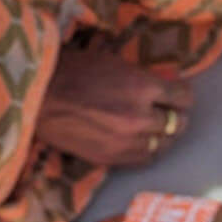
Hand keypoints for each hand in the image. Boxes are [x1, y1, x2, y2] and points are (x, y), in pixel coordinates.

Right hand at [34, 43, 193, 166]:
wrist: (38, 97)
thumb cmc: (72, 71)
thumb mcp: (113, 63)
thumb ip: (142, 77)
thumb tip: (164, 85)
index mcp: (142, 87)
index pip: (183, 97)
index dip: (182, 94)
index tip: (177, 93)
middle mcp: (141, 117)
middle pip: (179, 123)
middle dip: (176, 114)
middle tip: (170, 110)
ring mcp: (127, 142)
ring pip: (165, 144)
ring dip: (164, 135)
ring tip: (157, 128)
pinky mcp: (112, 158)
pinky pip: (145, 159)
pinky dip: (148, 150)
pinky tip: (142, 141)